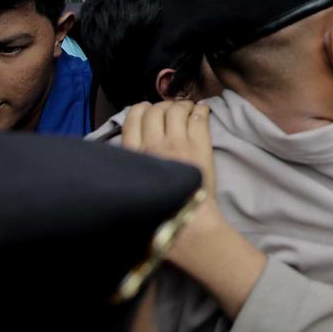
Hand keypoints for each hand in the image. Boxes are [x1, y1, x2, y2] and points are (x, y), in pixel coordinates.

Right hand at [121, 101, 224, 247]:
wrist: (186, 225)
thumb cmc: (158, 212)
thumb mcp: (131, 185)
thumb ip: (130, 162)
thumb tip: (135, 142)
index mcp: (134, 155)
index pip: (132, 117)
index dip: (141, 110)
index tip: (147, 111)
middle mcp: (153, 145)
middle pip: (155, 110)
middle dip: (162, 107)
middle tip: (170, 113)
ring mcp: (178, 143)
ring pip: (176, 108)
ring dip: (182, 106)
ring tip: (187, 111)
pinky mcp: (200, 146)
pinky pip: (199, 115)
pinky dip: (201, 109)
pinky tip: (202, 111)